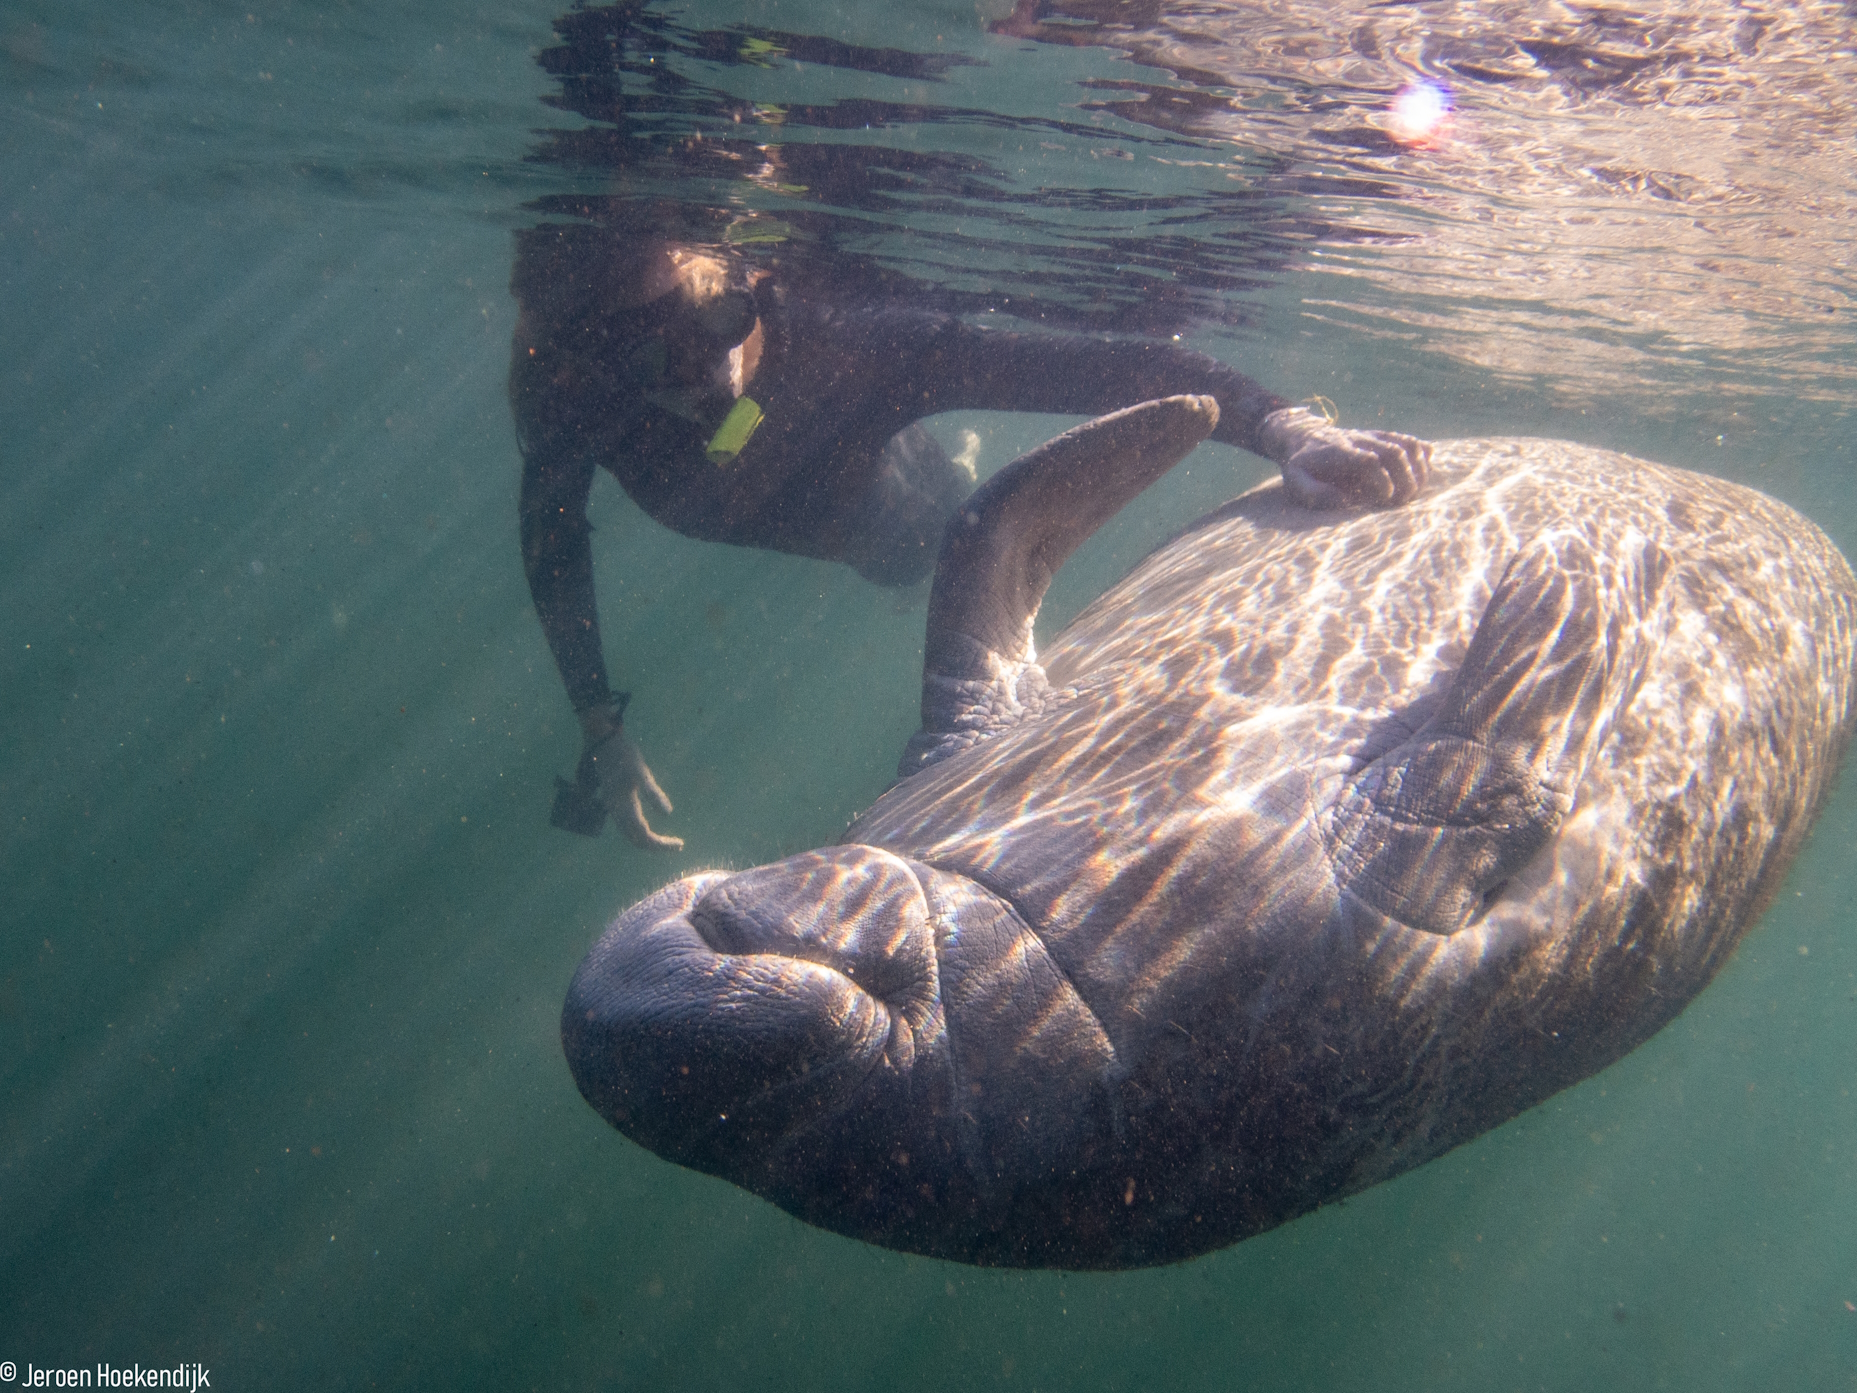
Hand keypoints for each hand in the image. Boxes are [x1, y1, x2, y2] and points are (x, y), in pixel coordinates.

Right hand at [579, 704, 683, 850]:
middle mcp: (616, 811)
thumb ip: (653, 793)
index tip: (680, 844)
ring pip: (629, 835)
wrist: (602, 741)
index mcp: (624, 807)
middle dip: (657, 847)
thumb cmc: (624, 754)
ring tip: (667, 842)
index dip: (662, 845)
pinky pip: (626, 826)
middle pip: (636, 840)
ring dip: (648, 842)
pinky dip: (639, 833)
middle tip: (678, 846)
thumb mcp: (641, 772)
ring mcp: (613, 807)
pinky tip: (648, 829)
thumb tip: (668, 813)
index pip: (644, 836)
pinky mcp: (613, 801)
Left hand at [1259, 406, 1430, 508]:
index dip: (1382, 479)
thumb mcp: (1294, 481)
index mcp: (1339, 452)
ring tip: (1417, 490)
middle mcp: (1361, 440)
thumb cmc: (1301, 466)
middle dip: (1405, 478)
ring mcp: (1375, 437)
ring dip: (1419, 469)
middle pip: (1394, 452)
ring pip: (1407, 445)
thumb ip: (1313, 493)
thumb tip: (1346, 501)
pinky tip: (1424, 471)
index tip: (1384, 497)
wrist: (1304, 436)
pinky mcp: (1384, 438)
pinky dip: (1424, 456)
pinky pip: (1411, 441)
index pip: (1369, 460)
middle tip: (1403, 500)